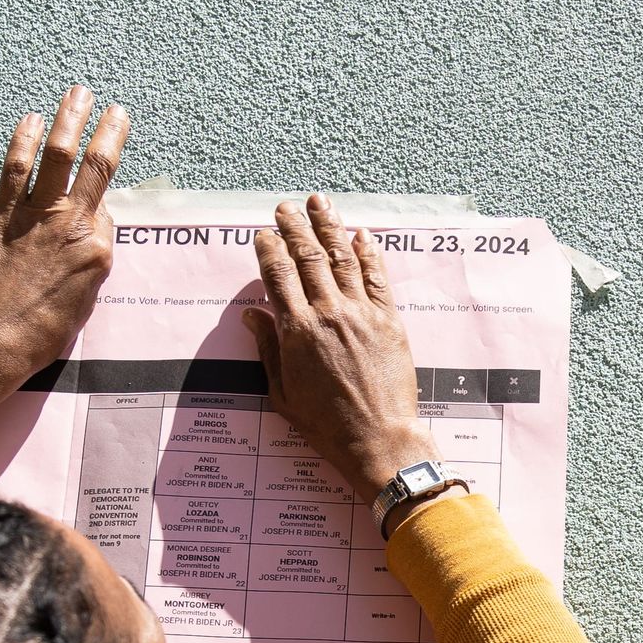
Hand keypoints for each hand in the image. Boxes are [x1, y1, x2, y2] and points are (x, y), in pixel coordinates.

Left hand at [0, 86, 129, 423]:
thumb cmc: (43, 328)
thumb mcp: (84, 298)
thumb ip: (91, 258)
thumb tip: (92, 229)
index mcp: (97, 248)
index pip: (106, 208)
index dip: (102, 198)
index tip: (99, 190)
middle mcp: (73, 223)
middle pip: (97, 165)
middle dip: (107, 130)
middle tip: (111, 107)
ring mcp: (37, 214)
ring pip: (59, 155)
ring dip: (70, 119)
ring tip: (77, 94)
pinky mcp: (3, 213)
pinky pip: (17, 167)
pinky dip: (24, 140)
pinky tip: (30, 120)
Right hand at [241, 194, 444, 511]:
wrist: (378, 440)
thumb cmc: (325, 424)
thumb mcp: (281, 392)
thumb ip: (268, 348)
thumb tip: (253, 314)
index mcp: (297, 332)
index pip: (279, 276)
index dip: (269, 249)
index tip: (263, 234)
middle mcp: (328, 314)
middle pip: (308, 258)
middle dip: (295, 227)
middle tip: (285, 207)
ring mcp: (361, 315)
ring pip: (342, 258)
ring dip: (329, 226)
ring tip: (320, 202)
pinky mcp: (389, 322)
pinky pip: (378, 277)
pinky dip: (370, 253)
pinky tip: (361, 234)